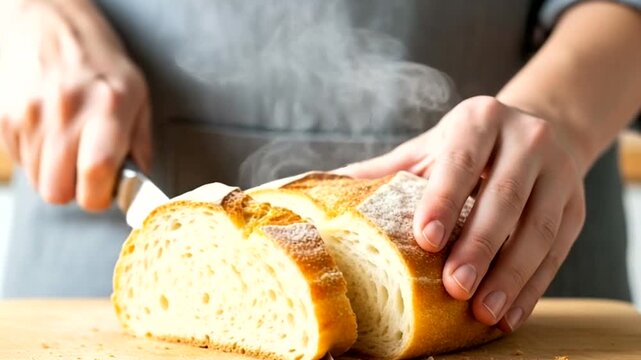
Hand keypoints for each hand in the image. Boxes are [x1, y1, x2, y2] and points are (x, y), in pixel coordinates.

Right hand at [0, 0, 151, 210]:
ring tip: (72, 147)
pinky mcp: (7, 119)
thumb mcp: (138, 92)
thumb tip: (139, 180)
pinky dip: (38, 160)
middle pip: (59, 191)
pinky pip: (22, 164)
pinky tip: (52, 136)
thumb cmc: (98, 57)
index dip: (101, 196)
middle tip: (89, 173)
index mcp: (108, 107)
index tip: (107, 191)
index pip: (95, 174)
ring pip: (39, 183)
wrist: (46, 20)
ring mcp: (31, 116)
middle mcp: (67, 113)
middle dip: (77, 191)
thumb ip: (142, 141)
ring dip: (57, 176)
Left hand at [336, 96, 586, 331]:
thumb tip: (327, 187)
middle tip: (454, 288)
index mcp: (480, 119)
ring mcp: (559, 172)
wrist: (538, 134)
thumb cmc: (469, 147)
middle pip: (503, 197)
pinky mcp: (577, 206)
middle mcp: (526, 139)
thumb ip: (386, 169)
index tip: (427, 240)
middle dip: (479, 247)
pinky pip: (558, 250)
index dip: (444, 199)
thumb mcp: (430, 148)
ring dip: (511, 275)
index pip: (461, 160)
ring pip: (538, 228)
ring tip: (484, 311)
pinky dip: (534, 286)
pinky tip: (511, 312)